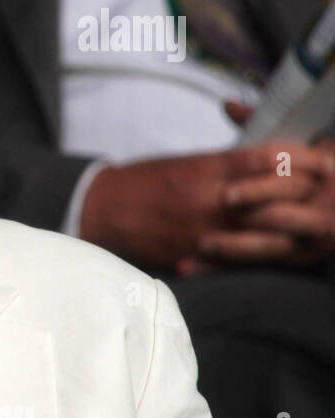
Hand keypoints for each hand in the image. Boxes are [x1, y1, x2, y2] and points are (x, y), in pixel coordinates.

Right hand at [79, 142, 334, 272]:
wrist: (104, 210)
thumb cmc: (145, 181)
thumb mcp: (188, 162)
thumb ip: (228, 163)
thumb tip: (269, 161)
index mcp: (210, 168)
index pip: (272, 159)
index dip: (304, 158)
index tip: (323, 157)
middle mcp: (213, 199)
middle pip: (279, 195)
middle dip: (309, 192)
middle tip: (327, 189)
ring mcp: (208, 231)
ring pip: (270, 233)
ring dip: (296, 228)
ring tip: (313, 224)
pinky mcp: (199, 256)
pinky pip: (242, 260)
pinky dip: (267, 255)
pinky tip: (284, 251)